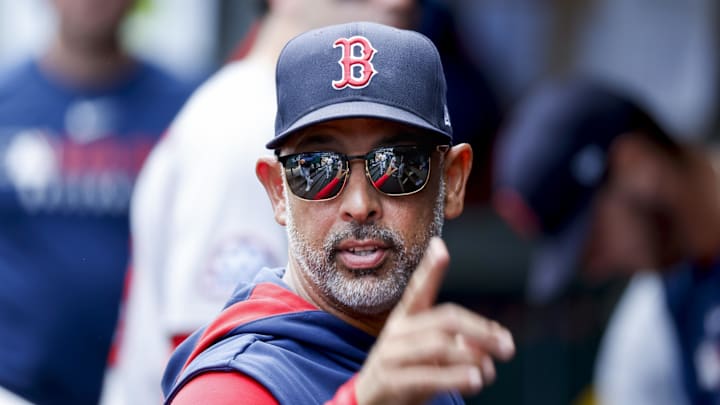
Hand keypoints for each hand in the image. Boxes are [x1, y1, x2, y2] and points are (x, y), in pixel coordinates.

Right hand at [355, 237, 514, 404]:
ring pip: (439, 346)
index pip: (418, 290)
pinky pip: (429, 376)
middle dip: (481, 332)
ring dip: (472, 357)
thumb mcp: (430, 354)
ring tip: (488, 372)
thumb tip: (498, 339)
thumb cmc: (406, 373)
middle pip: (444, 321)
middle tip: (507, 347)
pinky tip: (475, 379)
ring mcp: (391, 356)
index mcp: (405, 319)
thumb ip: (461, 343)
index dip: (429, 269)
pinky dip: (456, 377)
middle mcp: (396, 332)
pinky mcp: (391, 381)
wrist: (369, 404)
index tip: (440, 247)